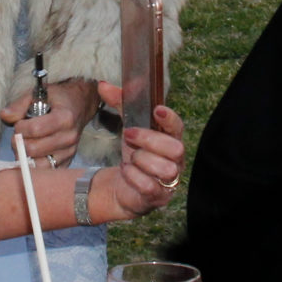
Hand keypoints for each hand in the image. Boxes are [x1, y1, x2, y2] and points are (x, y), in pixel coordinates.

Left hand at [1, 78, 98, 167]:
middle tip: (18, 136)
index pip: (35, 129)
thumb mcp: (37, 94)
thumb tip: (5, 116)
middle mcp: (69, 137)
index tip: (19, 123)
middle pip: (34, 149)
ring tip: (25, 145)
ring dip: (25, 156)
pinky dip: (34, 165)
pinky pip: (45, 171)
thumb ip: (19, 105)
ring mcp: (69, 152)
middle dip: (19, 143)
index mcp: (64, 118)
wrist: (79, 105)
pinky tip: (32, 153)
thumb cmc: (57, 99)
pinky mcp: (67, 162)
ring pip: (38, 165)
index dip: (20, 128)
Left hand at [96, 83, 185, 218]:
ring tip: (130, 158)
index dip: (170, 119)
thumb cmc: (133, 154)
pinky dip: (134, 177)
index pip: (178, 128)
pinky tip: (126, 171)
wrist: (124, 187)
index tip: (157, 110)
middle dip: (149, 139)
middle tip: (128, 134)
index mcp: (171, 140)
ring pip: (165, 169)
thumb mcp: (127, 126)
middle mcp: (176, 161)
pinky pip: (149, 186)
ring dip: (141, 160)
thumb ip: (119, 104)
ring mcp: (169, 180)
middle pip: (175, 148)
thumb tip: (103, 85)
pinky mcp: (158, 196)